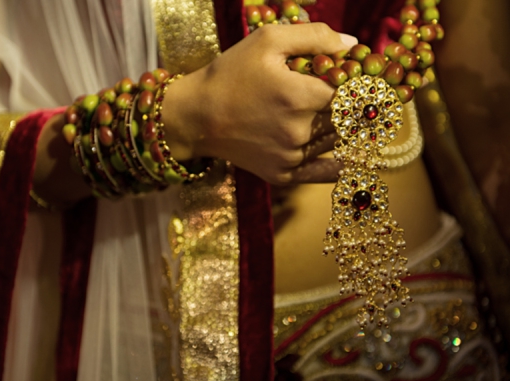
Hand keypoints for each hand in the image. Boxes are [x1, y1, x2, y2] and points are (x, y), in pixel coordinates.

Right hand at [162, 22, 357, 183]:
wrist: (195, 116)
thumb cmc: (229, 74)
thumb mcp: (267, 40)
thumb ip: (314, 36)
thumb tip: (352, 44)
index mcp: (301, 96)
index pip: (351, 90)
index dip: (354, 82)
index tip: (352, 76)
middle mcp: (300, 131)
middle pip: (345, 117)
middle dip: (346, 104)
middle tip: (338, 93)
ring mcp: (292, 157)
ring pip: (334, 141)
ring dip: (335, 127)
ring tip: (323, 113)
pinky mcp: (282, 174)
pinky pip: (322, 172)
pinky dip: (337, 165)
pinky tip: (348, 159)